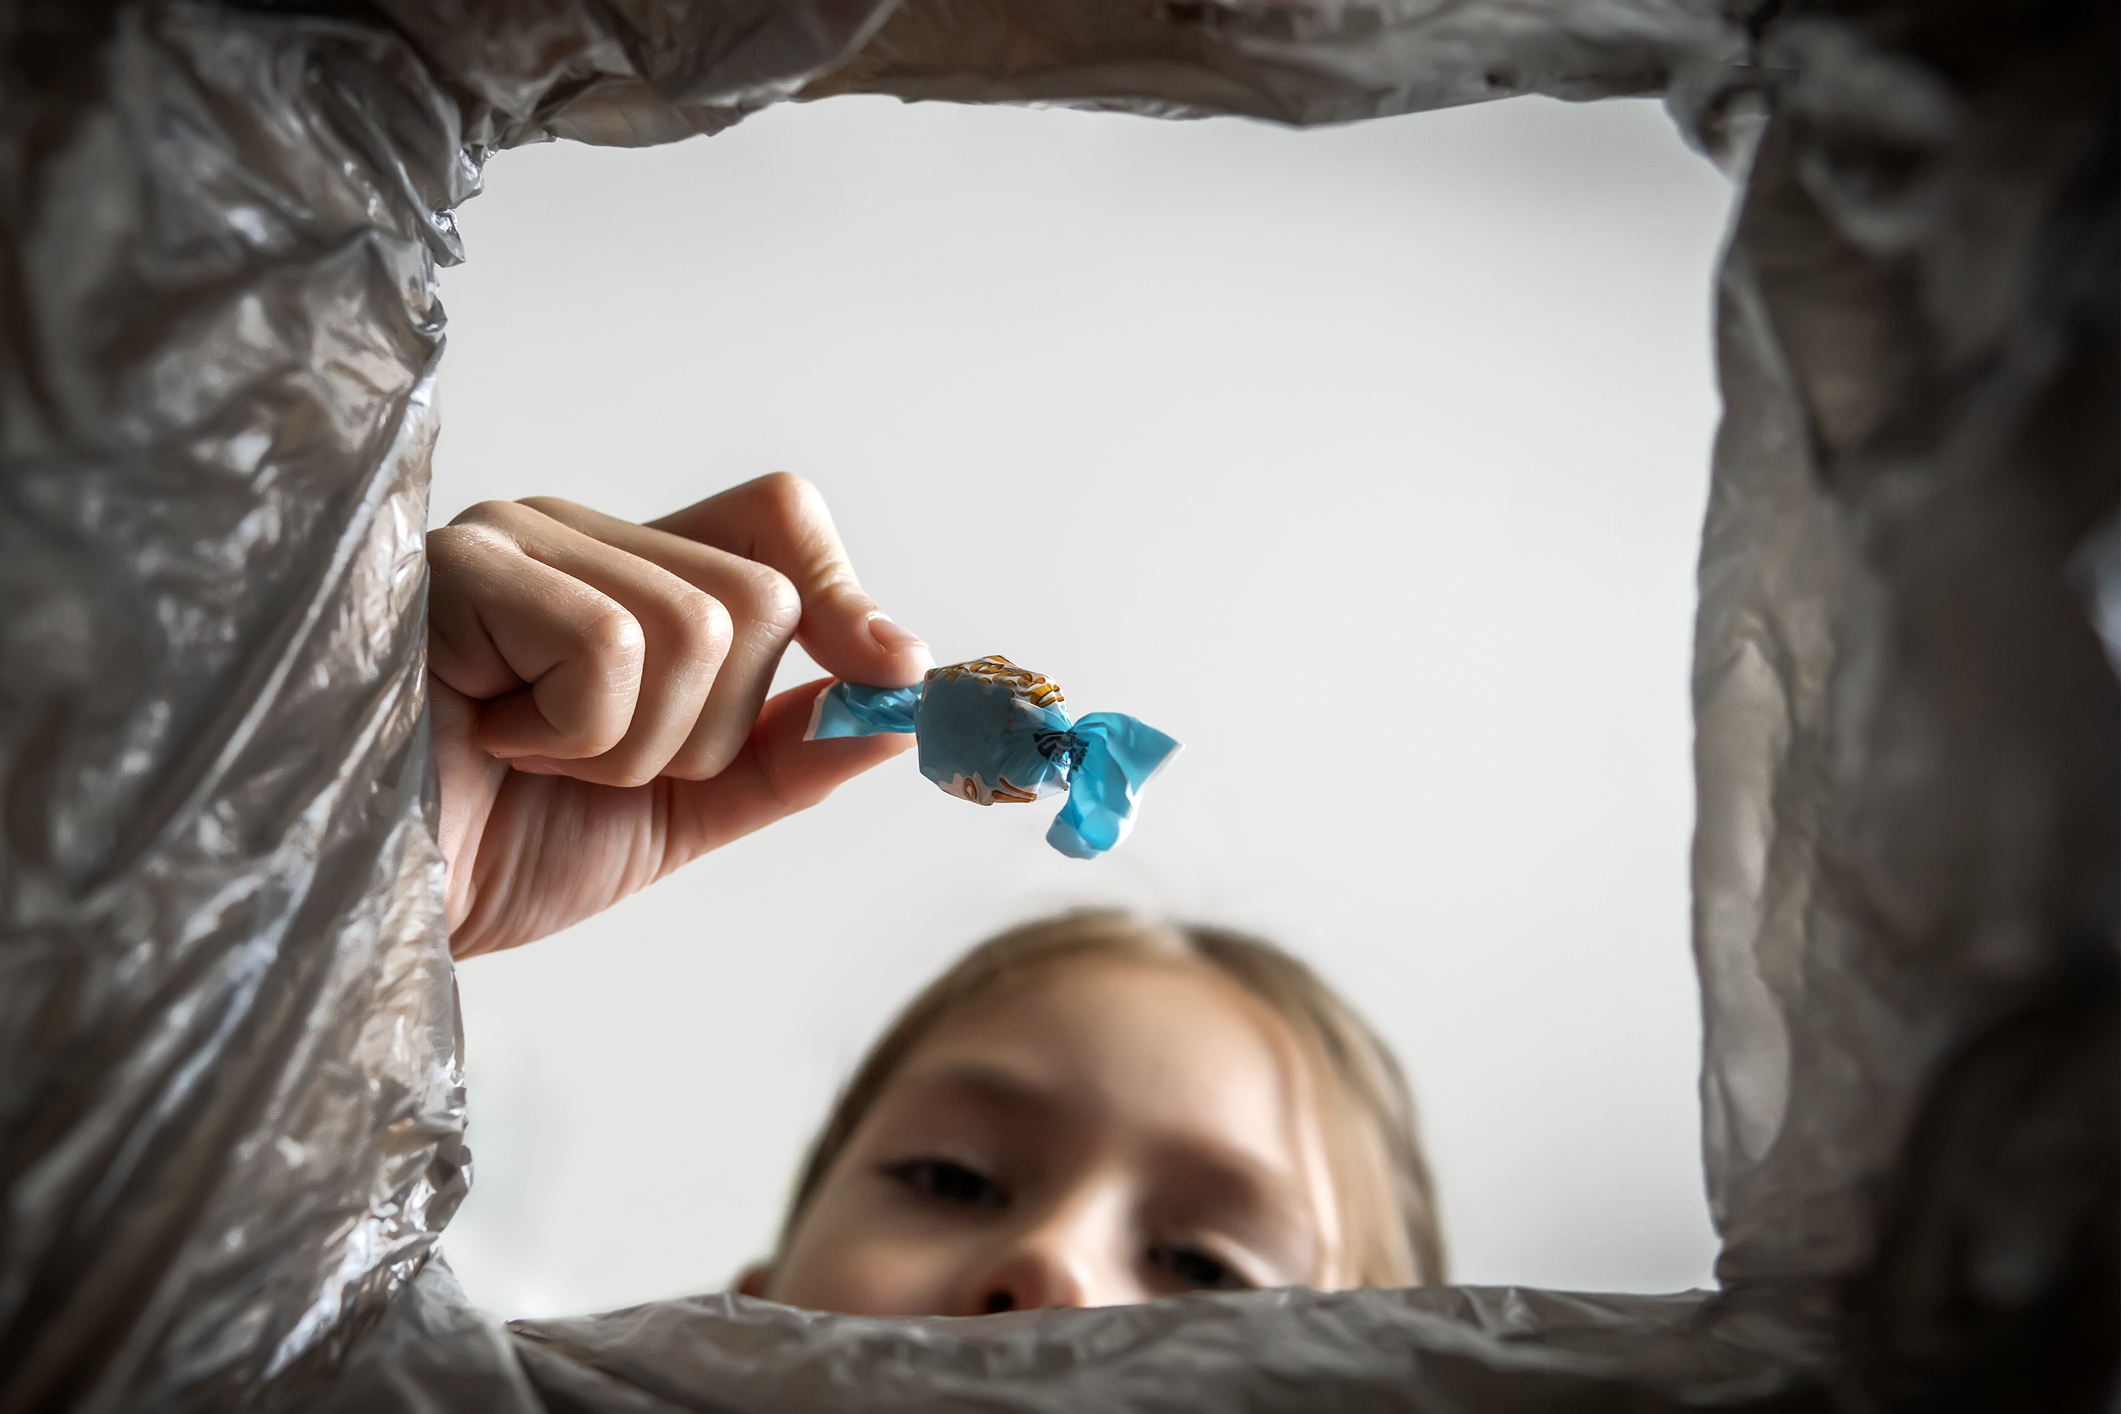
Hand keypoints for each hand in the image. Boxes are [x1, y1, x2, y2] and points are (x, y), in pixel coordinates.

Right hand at [427, 473, 928, 958]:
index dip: (848, 593)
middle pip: (762, 597)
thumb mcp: (679, 812)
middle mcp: (583, 538)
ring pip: (703, 626)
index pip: (777, 521)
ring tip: (537, 757)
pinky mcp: (466, 566)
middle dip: (713, 732)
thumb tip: (898, 705)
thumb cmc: (500, 848)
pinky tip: (496, 740)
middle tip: (600, 766)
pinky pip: (614, 644)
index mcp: (635, 579)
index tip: (895, 672)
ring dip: (638, 745)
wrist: (378, 904)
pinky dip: (576, 732)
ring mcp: (520, 538)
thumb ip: (787, 755)